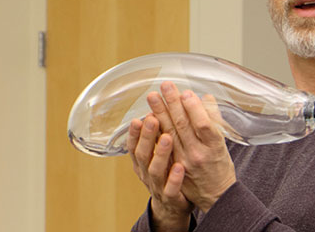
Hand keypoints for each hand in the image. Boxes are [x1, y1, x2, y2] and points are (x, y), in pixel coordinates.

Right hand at [127, 115, 192, 230]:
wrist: (173, 207)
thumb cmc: (167, 173)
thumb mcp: (160, 153)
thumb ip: (159, 134)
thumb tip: (159, 108)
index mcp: (142, 161)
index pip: (134, 144)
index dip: (134, 132)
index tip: (137, 117)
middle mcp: (146, 173)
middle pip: (142, 154)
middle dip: (147, 136)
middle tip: (154, 118)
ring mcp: (157, 186)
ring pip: (155, 170)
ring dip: (160, 153)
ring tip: (167, 137)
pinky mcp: (171, 198)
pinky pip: (171, 189)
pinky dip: (174, 178)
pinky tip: (180, 166)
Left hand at [147, 81, 236, 212]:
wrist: (216, 195)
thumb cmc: (220, 164)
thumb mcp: (222, 142)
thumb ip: (214, 120)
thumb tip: (205, 97)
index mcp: (214, 146)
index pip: (203, 124)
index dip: (193, 108)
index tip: (185, 92)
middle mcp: (198, 154)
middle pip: (183, 126)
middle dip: (172, 104)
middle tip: (164, 86)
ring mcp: (184, 162)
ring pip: (169, 135)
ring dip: (160, 114)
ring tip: (152, 97)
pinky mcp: (173, 168)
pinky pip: (160, 148)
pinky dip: (154, 132)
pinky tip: (148, 119)